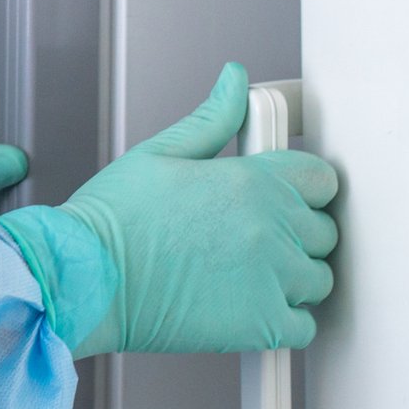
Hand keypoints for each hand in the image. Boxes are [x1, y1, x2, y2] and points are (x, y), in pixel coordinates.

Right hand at [0, 63, 338, 355]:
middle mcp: (270, 227)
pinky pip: (304, 326)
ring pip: (318, 278)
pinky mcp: (261, 325)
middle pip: (324, 230)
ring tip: (249, 273)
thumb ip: (212, 118)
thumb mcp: (158, 153)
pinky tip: (251, 305)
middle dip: (298, 232)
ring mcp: (271, 279)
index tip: (288, 196)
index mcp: (251, 180)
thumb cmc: (112, 221)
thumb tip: (235, 82)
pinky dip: (286, 320)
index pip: (322, 179)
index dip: (305, 187)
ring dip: (294, 277)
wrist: (85, 278)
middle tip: (255, 236)